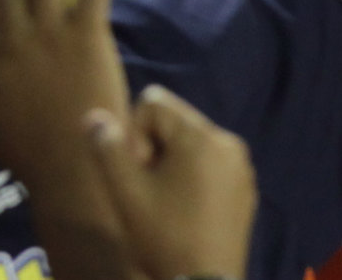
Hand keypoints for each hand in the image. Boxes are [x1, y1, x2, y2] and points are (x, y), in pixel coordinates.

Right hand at [84, 84, 257, 279]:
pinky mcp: (246, 187)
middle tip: (149, 193)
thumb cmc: (164, 237)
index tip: (138, 175)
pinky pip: (212, 166)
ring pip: (192, 146)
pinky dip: (194, 181)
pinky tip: (186, 215)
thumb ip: (108, 150)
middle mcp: (228, 140)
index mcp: (201, 134)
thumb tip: (94, 116)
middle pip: (175, 123)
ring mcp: (242, 165)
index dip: (134, 136)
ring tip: (166, 207)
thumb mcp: (126, 194)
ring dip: (172, 166)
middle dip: (153, 150)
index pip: (154, 103)